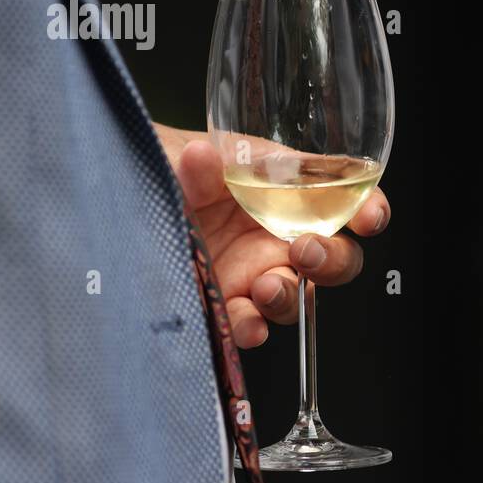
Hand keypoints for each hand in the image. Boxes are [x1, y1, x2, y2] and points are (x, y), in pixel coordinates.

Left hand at [154, 124, 389, 348]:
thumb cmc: (166, 168)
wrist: (114, 201)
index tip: (368, 216)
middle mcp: (279, 236)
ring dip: (291, 297)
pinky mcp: (225, 307)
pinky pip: (252, 326)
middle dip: (332, 260)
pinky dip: (252, 328)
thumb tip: (206, 159)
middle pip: (335, 258)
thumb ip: (200, 162)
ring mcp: (255, 275)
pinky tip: (244, 323)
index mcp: (287, 191)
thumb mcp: (186, 153)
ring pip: (299, 298)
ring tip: (267, 288)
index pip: (345, 201)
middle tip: (306, 250)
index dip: (368, 209)